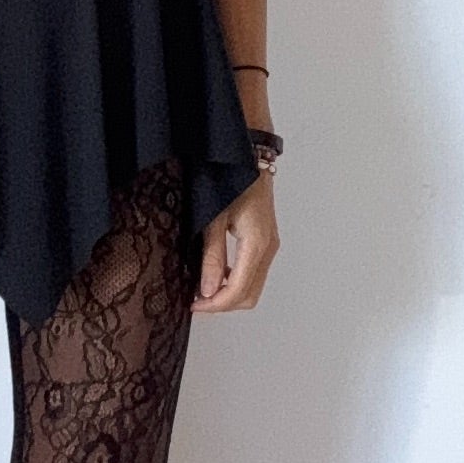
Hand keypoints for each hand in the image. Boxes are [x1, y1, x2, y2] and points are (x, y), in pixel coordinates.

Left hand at [194, 169, 276, 313]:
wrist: (249, 157)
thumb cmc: (231, 181)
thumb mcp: (214, 218)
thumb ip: (211, 256)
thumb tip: (207, 290)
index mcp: (256, 244)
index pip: (238, 291)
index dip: (215, 304)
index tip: (193, 305)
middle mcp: (268, 248)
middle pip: (249, 296)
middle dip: (222, 304)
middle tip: (196, 300)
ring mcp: (269, 245)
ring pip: (252, 287)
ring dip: (229, 294)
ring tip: (203, 288)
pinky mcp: (266, 241)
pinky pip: (253, 272)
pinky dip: (235, 281)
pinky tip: (216, 272)